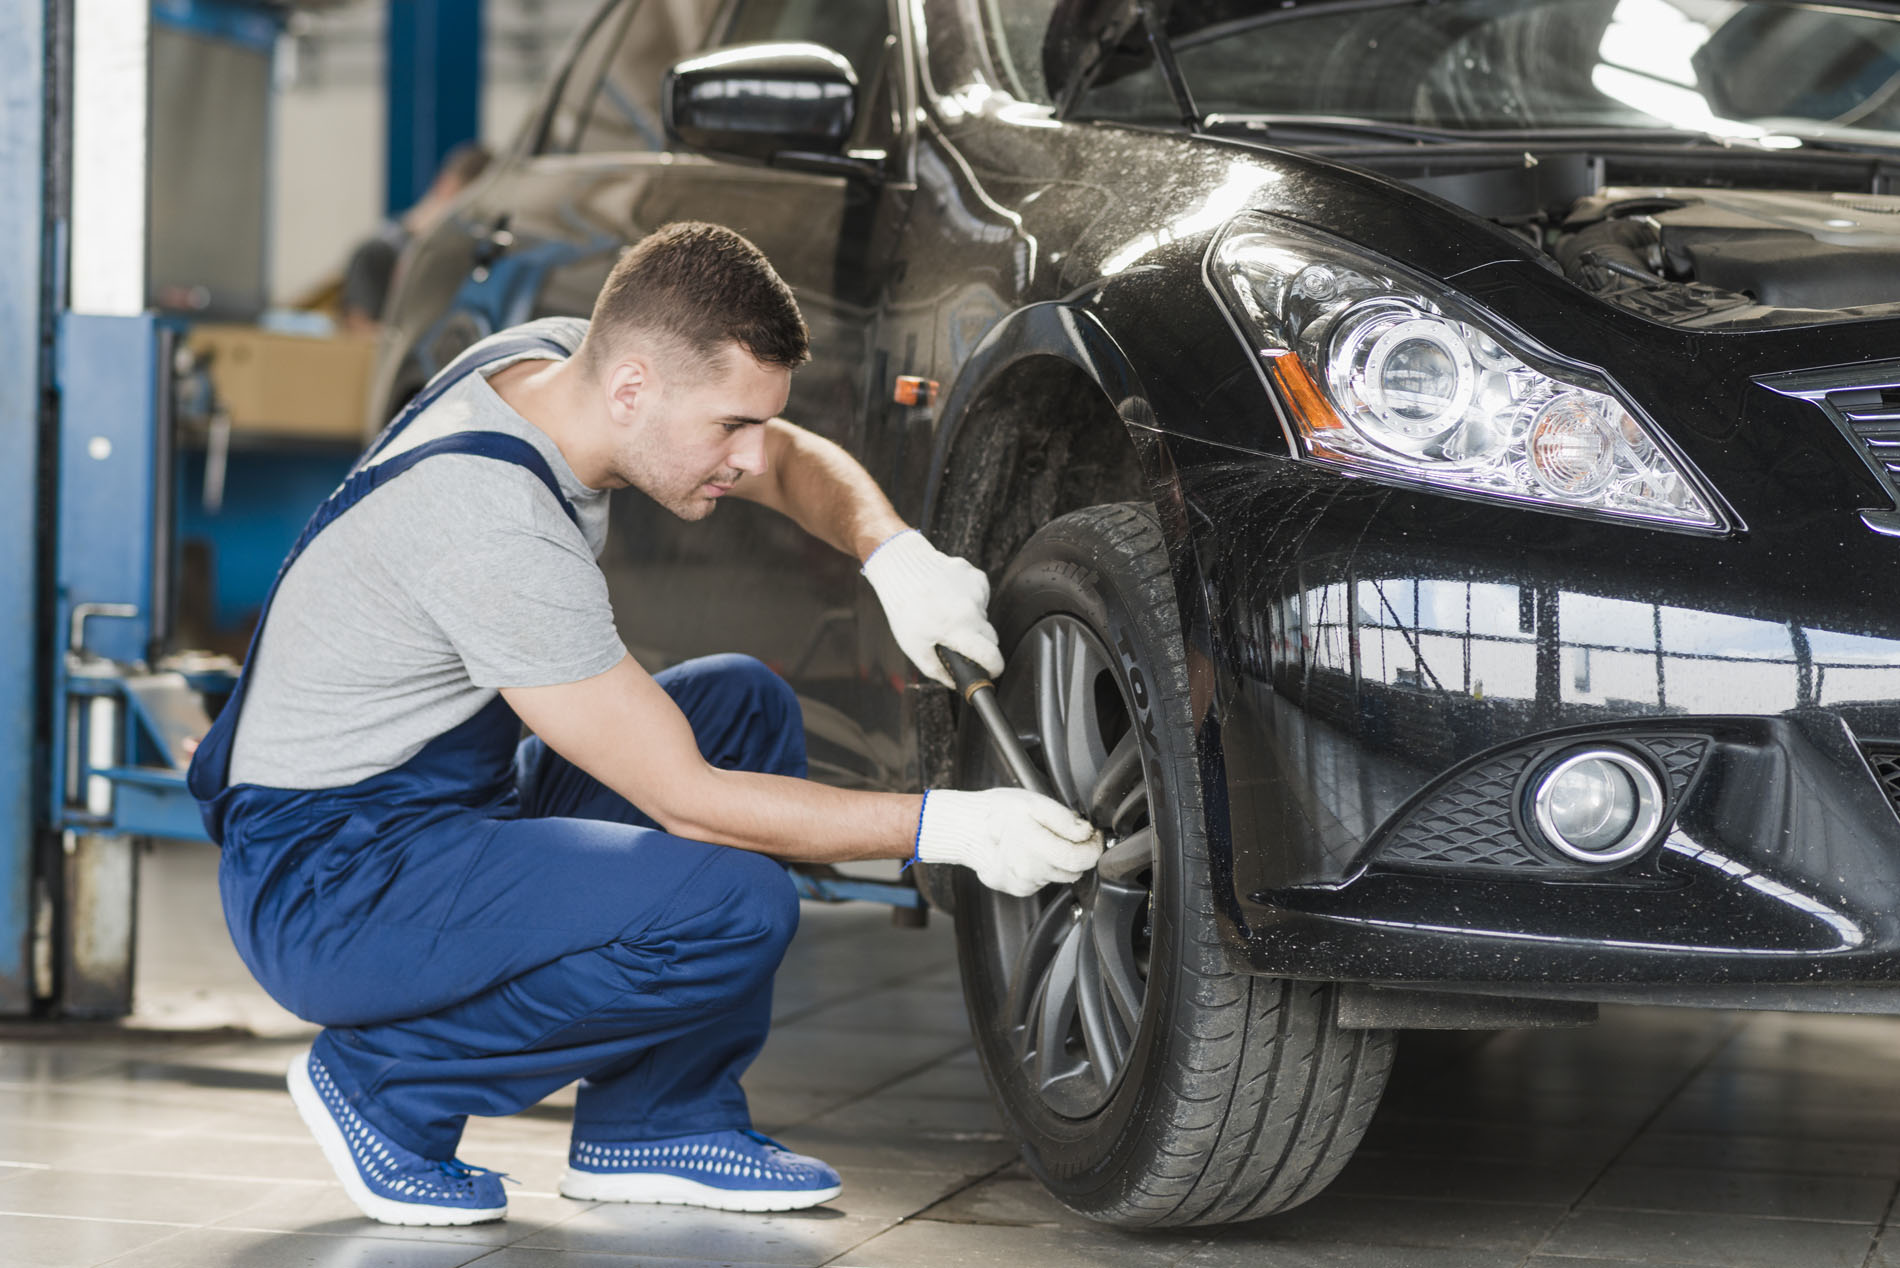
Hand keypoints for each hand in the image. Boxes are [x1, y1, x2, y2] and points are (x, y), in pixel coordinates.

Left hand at [861, 529, 1001, 687]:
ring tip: (944, 614)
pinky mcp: (976, 576)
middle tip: (958, 643)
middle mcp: (972, 609)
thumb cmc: (904, 608)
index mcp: (958, 628)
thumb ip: (937, 670)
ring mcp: (976, 590)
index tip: (992, 672)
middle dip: (980, 645)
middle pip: (990, 637)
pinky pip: (979, 597)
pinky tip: (949, 598)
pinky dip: (968, 601)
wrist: (901, 566)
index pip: (991, 655)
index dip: (994, 668)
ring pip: (983, 616)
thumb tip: (955, 683)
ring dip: (970, 620)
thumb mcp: (914, 647)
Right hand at [915, 788, 1103, 897]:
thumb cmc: (996, 813)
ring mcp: (1023, 883)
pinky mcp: (1018, 889)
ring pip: (1059, 876)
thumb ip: (1064, 819)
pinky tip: (1027, 852)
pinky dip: (1042, 868)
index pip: (1080, 859)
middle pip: (1074, 870)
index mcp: (1036, 846)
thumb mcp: (1032, 802)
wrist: (966, 830)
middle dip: (1077, 853)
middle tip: (1068, 835)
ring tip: (1040, 840)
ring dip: (1059, 861)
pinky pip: (1042, 881)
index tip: (1092, 837)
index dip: (1093, 848)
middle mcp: (1030, 870)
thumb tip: (1085, 832)